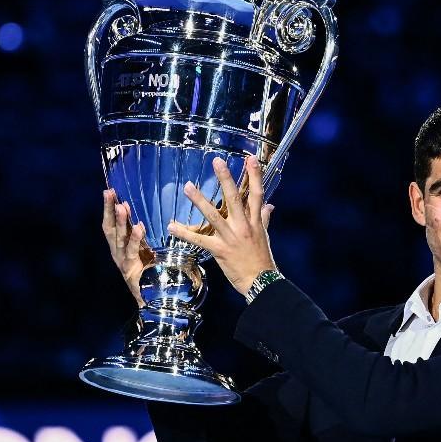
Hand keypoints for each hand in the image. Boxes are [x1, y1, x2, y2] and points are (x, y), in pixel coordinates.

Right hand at [101, 189, 152, 305]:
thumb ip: (141, 235)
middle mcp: (117, 253)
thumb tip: (143, 214)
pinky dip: (135, 238)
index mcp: (119, 246)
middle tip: (109, 193)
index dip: (108, 208)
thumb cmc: (151, 271)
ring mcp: (122, 262)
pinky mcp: (130, 270)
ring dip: (120, 222)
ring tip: (122, 206)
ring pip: (118, 238)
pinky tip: (138, 226)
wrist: (153, 298)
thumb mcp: (146, 249)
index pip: (111, 224)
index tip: (109, 191)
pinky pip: (132, 251)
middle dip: (108, 210)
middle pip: (109, 228)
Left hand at [167, 154, 276, 295]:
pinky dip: (184, 233)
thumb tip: (269, 205)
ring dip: (199, 201)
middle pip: (235, 199)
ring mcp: (231, 238)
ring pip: (214, 216)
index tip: (251, 159)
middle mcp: (244, 226)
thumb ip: (264, 218)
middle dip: (226, 179)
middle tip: (217, 161)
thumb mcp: (264, 236)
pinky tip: (171, 225)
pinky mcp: (219, 250)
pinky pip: (199, 240)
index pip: (257, 194)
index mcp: (255, 222)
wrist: (261, 282)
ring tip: (188, 187)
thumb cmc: (263, 259)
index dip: (255, 176)